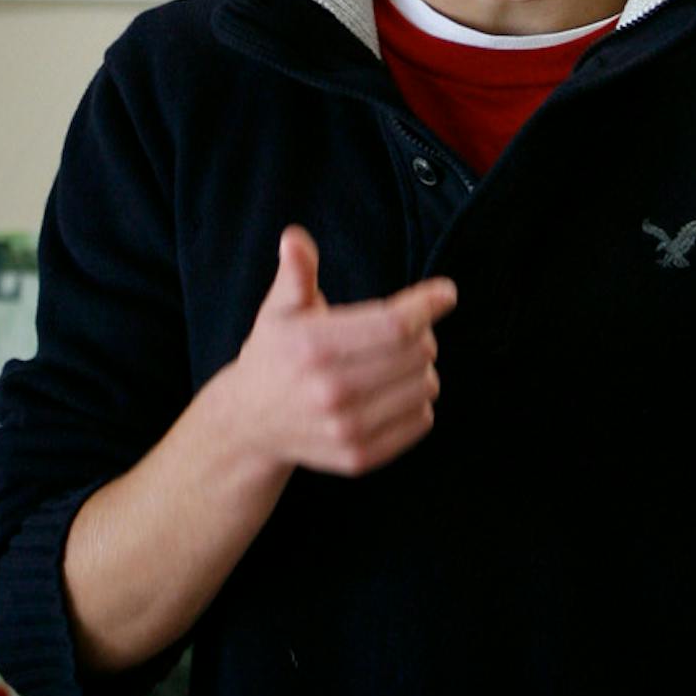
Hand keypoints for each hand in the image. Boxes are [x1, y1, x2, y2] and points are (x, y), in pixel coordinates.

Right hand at [205, 228, 454, 483]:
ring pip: (426, 387)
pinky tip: (392, 391)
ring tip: (394, 361)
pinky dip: (417, 401)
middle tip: (403, 329)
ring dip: (421, 368)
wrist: (250, 425)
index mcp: (313, 347)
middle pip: (418, 353)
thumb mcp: (278, 310)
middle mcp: (331, 391)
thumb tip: (295, 238)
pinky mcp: (359, 457)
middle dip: (422, 333)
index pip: (395, 324)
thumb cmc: (273, 356)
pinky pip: (421, 421)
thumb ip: (296, 274)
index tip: (445, 293)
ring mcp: (347, 429)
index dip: (427, 304)